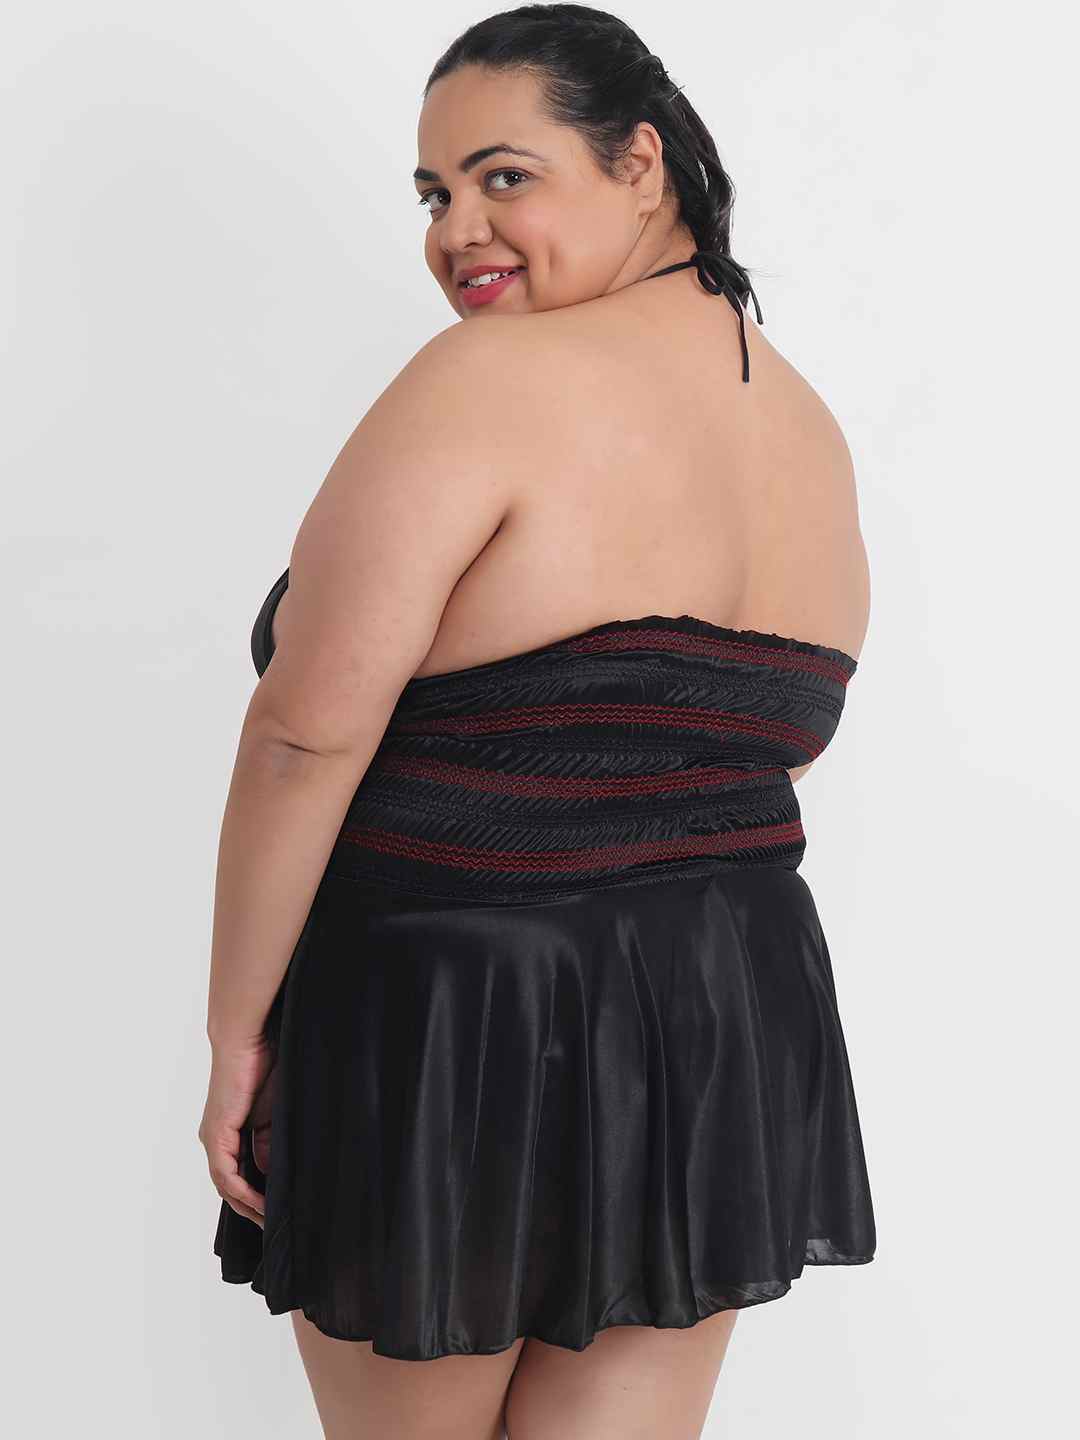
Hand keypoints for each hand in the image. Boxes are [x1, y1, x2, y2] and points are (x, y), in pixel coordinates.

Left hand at [199, 1037, 274, 1227]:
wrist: (248, 1041)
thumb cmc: (263, 1068)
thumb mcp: (272, 1116)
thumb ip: (268, 1144)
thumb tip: (267, 1173)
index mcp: (228, 1134)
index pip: (239, 1176)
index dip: (255, 1198)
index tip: (276, 1212)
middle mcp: (216, 1140)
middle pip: (230, 1188)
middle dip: (251, 1210)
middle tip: (275, 1228)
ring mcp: (213, 1138)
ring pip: (225, 1186)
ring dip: (247, 1206)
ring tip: (270, 1222)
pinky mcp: (216, 1134)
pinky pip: (226, 1175)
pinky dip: (242, 1192)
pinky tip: (261, 1203)